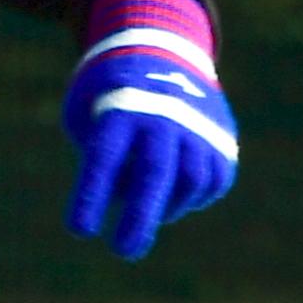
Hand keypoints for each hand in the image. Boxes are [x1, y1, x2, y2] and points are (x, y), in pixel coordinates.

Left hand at [63, 0, 238, 256]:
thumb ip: (95, 155)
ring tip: (148, 209)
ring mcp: (198, 126)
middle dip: (139, 217)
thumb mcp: (85, 109)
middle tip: (123, 250)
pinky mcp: (223, 141)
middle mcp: (163, 114)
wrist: (164, 51)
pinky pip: (209, 184)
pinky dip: (189, 197)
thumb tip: (122, 199)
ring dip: (166, 207)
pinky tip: (173, 189)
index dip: (92, 195)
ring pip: (189, 182)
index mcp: (120, 106)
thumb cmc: (109, 93)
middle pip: (154, 172)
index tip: (79, 231)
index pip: (104, 156)